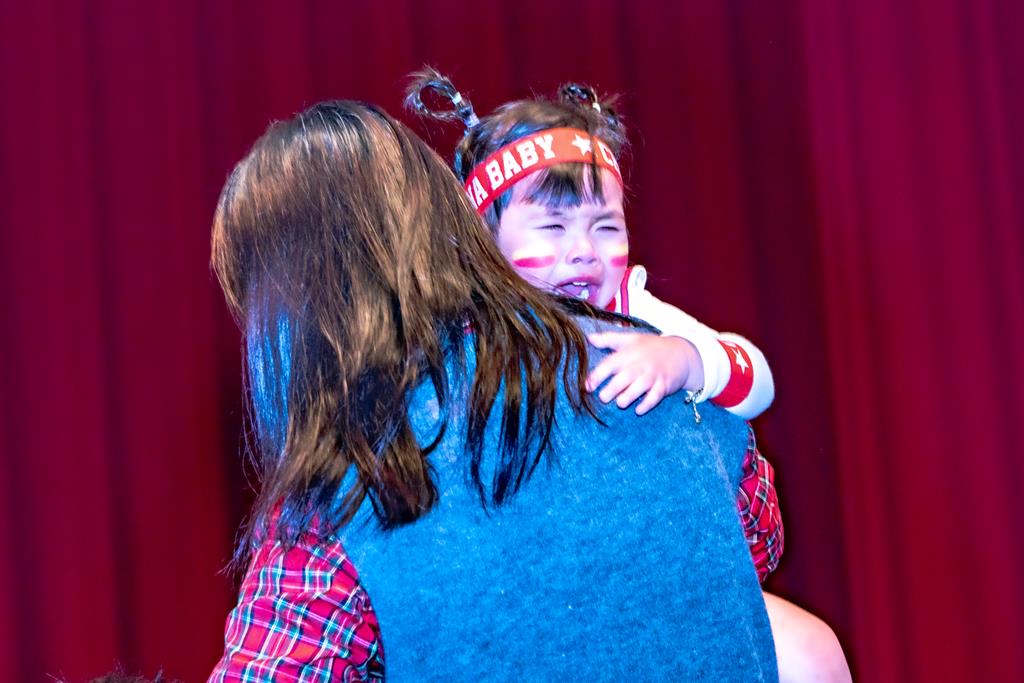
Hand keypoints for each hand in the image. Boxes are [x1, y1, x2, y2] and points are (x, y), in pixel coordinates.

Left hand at [585, 332, 703, 414]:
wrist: (680, 353)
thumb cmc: (651, 347)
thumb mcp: (630, 339)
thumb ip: (608, 339)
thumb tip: (589, 338)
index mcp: (628, 354)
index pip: (609, 364)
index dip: (597, 376)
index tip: (587, 387)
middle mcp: (639, 365)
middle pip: (623, 378)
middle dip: (611, 390)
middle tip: (603, 398)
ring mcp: (652, 376)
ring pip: (638, 389)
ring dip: (627, 398)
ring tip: (620, 403)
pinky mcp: (663, 385)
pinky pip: (655, 397)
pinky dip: (646, 405)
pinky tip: (638, 410)